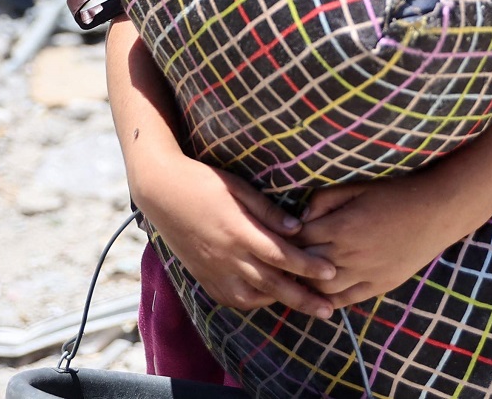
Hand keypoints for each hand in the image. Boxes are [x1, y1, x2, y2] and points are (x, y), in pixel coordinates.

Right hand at [135, 155, 338, 318]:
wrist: (161, 192)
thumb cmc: (203, 181)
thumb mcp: (239, 187)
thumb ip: (268, 211)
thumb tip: (298, 228)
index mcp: (239, 231)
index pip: (281, 256)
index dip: (308, 266)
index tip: (331, 272)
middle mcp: (227, 257)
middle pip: (273, 285)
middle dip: (304, 299)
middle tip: (329, 310)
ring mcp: (213, 270)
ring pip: (252, 298)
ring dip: (279, 302)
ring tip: (304, 302)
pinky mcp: (203, 277)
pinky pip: (232, 299)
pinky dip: (253, 301)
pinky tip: (267, 297)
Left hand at [297, 173, 479, 307]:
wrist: (435, 211)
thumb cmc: (394, 194)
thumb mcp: (355, 187)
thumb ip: (324, 199)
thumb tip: (300, 217)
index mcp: (342, 226)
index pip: (299, 238)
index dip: (286, 236)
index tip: (278, 233)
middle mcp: (350, 254)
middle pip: (305, 266)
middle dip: (292, 261)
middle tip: (281, 257)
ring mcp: (365, 274)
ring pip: (322, 288)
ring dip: (307, 282)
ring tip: (298, 274)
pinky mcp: (378, 286)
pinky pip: (345, 300)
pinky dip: (328, 298)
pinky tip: (319, 292)